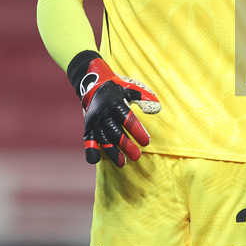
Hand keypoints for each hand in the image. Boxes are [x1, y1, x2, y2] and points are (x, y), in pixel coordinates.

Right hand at [67, 50, 160, 166]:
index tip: (146, 142)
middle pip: (116, 131)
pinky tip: (94, 160)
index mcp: (115, 103)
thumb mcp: (131, 88)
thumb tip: (158, 108)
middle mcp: (104, 113)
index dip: (137, 131)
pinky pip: (88, 139)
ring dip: (112, 151)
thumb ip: (144, 97)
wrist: (91, 82)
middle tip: (137, 156)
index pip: (127, 119)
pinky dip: (90, 149)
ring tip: (122, 163)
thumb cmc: (117, 87)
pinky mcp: (88, 126)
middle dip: (126, 145)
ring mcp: (94, 120)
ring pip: (103, 138)